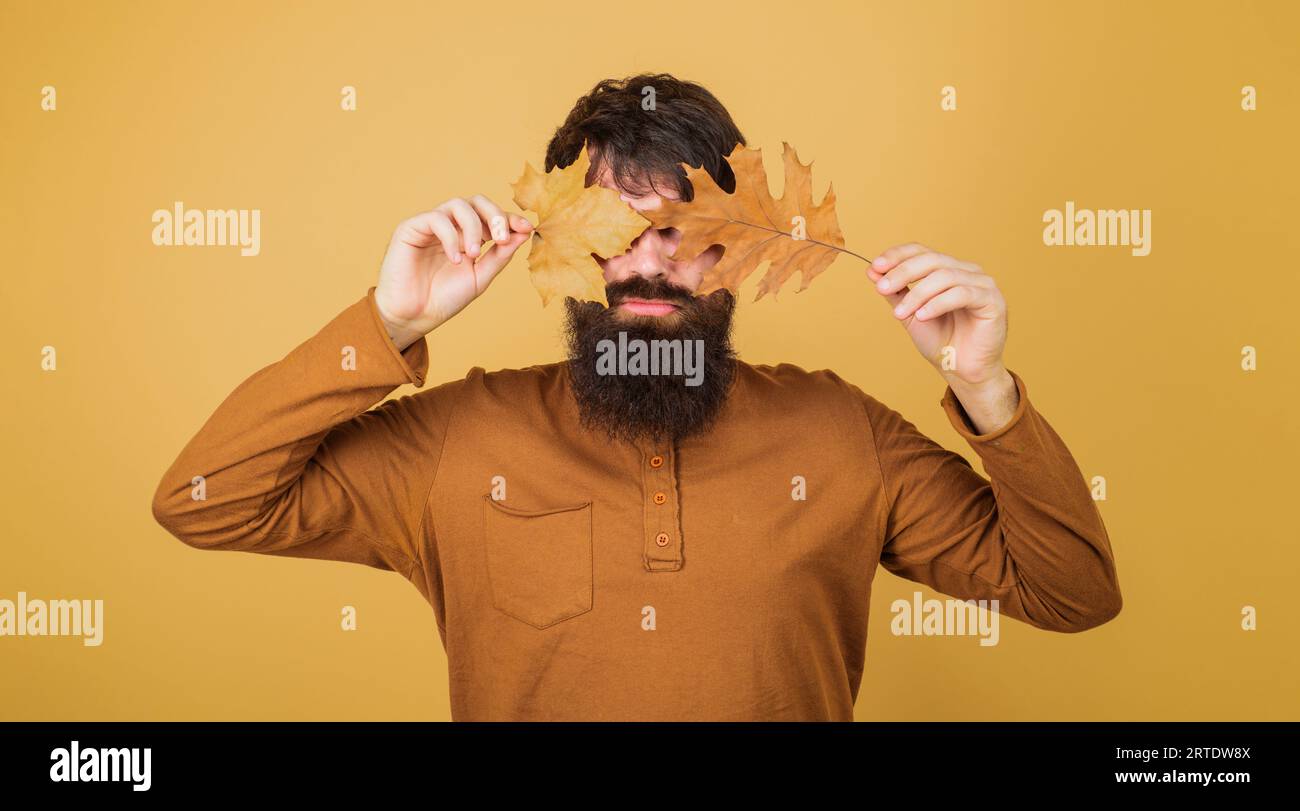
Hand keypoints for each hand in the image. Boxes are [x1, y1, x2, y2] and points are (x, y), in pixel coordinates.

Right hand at [374, 195, 533, 348]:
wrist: (413, 316)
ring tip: (473, 254)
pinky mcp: (411, 228)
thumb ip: (500, 255)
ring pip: (458, 205)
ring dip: (472, 226)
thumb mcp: (480, 277)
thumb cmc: (444, 299)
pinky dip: (450, 236)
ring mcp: (431, 225)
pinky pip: (436, 218)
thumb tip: (524, 233)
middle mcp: (451, 227)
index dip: (510, 219)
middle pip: (477, 201)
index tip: (527, 229)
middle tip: (502, 237)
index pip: (492, 218)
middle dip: (495, 215)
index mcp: (469, 236)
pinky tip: (454, 259)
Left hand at [866, 242, 1008, 388]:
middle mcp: (967, 271)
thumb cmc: (940, 340)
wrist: (961, 369)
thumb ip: (895, 292)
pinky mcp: (992, 300)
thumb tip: (872, 270)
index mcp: (948, 269)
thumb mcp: (909, 313)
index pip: (922, 251)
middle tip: (882, 288)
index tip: (876, 266)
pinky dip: (937, 304)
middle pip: (932, 260)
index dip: (898, 255)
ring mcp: (982, 283)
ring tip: (900, 313)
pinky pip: (962, 294)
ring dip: (918, 294)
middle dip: (903, 272)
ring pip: (945, 276)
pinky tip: (922, 316)